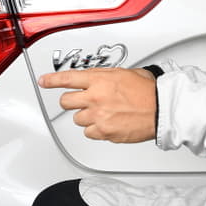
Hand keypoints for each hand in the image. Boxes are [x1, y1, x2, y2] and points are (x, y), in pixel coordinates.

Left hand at [40, 67, 157, 143]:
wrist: (161, 110)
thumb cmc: (148, 91)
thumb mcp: (125, 73)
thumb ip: (106, 76)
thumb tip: (99, 78)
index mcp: (99, 80)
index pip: (67, 78)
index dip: (51, 80)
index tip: (43, 81)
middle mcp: (95, 97)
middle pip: (66, 101)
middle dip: (71, 102)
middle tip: (80, 102)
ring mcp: (98, 116)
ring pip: (77, 119)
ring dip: (86, 117)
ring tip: (103, 113)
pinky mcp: (104, 132)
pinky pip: (89, 133)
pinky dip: (96, 130)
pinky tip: (107, 124)